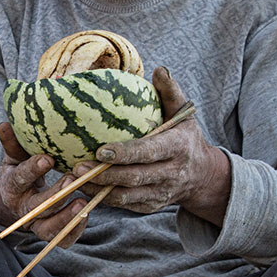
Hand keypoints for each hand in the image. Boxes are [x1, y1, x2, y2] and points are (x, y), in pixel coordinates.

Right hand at [0, 120, 94, 246]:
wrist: (20, 197)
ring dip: (66, 217)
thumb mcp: (15, 155)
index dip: (32, 170)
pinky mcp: (50, 234)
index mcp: (11, 186)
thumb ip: (12, 143)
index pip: (19, 179)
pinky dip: (74, 230)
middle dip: (55, 194)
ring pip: (48, 229)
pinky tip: (86, 213)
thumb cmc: (22, 169)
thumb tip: (4, 124)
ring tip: (84, 202)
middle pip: (37, 206)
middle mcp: (22, 208)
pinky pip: (62, 239)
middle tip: (73, 179)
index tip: (48, 159)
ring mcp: (36, 224)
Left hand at [74, 68, 231, 223]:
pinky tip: (84, 188)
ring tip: (74, 179)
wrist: (202, 176)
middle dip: (104, 175)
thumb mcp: (183, 114)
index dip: (125, 153)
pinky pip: (124, 204)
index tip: (100, 151)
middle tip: (77, 167)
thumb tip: (158, 70)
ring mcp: (161, 194)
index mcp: (178, 148)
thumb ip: (170, 92)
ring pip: (126, 196)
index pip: (149, 152)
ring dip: (99, 190)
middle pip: (134, 177)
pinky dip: (103, 198)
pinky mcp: (150, 206)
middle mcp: (171, 174)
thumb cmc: (185, 137)